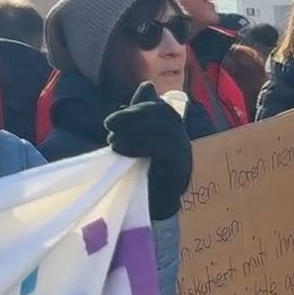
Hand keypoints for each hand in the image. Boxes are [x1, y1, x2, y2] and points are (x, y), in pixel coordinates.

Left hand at [105, 83, 193, 219]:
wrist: (150, 208)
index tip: (110, 121)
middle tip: (108, 125)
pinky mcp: (182, 169)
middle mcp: (182, 139)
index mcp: (172, 130)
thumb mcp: (135, 140)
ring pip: (165, 130)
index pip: (161, 108)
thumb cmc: (140, 173)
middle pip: (165, 116)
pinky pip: (165, 149)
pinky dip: (140, 145)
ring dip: (134, 132)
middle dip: (134, 117)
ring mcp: (185, 154)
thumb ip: (139, 117)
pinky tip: (122, 150)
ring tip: (112, 141)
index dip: (137, 108)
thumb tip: (147, 86)